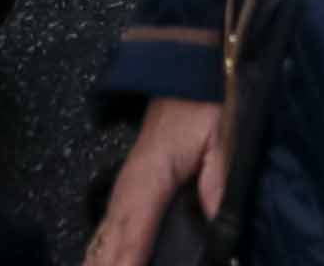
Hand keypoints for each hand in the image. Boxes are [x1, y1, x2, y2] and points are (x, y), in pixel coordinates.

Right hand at [89, 97, 226, 265]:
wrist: (182, 76)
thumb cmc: (203, 107)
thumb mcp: (221, 140)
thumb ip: (217, 184)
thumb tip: (219, 228)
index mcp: (149, 182)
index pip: (135, 234)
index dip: (128, 262)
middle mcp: (127, 192)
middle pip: (109, 245)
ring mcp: (122, 192)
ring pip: (102, 240)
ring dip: (102, 261)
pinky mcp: (126, 191)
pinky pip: (107, 230)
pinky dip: (102, 251)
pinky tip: (102, 263)